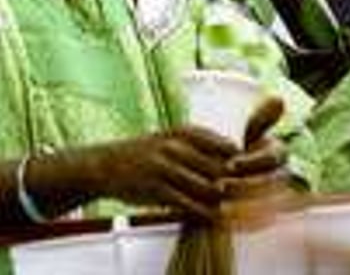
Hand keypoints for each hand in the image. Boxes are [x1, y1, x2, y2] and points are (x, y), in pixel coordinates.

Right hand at [95, 126, 238, 221]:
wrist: (104, 165)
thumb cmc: (143, 155)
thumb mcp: (171, 139)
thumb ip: (201, 147)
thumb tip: (238, 160)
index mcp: (184, 132)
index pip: (228, 148)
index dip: (241, 165)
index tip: (245, 178)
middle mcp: (176, 146)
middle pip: (222, 169)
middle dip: (235, 186)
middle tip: (243, 199)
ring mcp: (165, 167)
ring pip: (209, 189)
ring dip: (222, 202)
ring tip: (230, 210)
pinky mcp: (156, 189)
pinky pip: (191, 205)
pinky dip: (205, 214)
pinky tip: (211, 218)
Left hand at [220, 96, 292, 227]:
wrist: (225, 172)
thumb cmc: (236, 148)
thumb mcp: (246, 134)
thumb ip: (260, 119)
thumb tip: (278, 99)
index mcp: (277, 154)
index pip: (274, 158)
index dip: (254, 161)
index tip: (231, 163)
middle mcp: (280, 175)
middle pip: (269, 183)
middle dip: (245, 185)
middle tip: (220, 185)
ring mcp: (274, 197)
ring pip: (265, 204)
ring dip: (243, 206)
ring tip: (220, 207)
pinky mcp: (264, 215)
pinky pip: (260, 223)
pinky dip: (245, 225)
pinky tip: (228, 224)